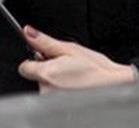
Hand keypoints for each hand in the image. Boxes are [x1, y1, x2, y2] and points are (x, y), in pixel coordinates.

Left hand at [17, 25, 137, 92]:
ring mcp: (52, 100)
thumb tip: (28, 32)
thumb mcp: (70, 48)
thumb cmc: (96, 69)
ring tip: (72, 76)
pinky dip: (60, 91)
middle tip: (65, 66)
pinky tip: (73, 86)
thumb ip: (44, 42)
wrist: (114, 86)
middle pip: (35, 76)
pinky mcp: (59, 106)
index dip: (34, 60)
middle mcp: (46, 90)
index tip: (45, 58)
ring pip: (44, 86)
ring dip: (53, 81)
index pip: (24, 67)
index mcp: (46, 73)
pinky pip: (52, 96)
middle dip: (46, 69)